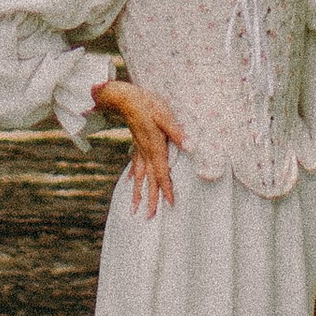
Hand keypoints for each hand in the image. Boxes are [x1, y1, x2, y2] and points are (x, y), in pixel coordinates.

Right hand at [94, 78, 186, 215]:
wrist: (125, 98)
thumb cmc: (147, 104)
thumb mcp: (164, 115)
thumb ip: (176, 132)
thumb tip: (190, 146)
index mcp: (155, 148)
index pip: (161, 174)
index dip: (166, 189)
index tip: (170, 205)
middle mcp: (146, 153)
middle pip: (149, 180)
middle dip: (150, 199)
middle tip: (148, 218)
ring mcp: (139, 149)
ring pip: (140, 176)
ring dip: (138, 193)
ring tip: (134, 208)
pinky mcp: (137, 143)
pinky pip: (135, 164)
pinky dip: (134, 176)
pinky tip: (131, 181)